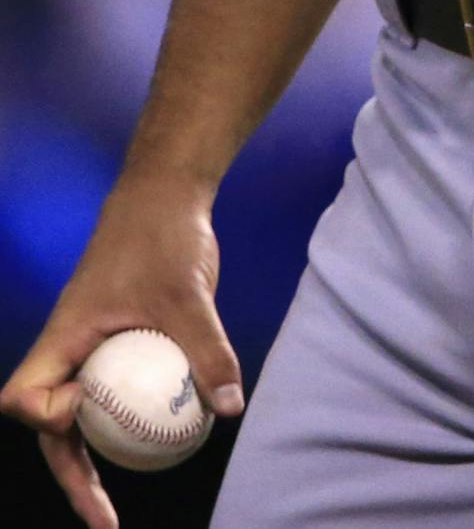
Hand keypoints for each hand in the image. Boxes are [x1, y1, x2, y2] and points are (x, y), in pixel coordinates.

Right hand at [0, 175, 243, 528]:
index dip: (44, 415)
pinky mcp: (117, 346)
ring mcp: (91, 351)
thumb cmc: (164, 237)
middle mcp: (69, 351)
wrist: (167, 196)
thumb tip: (229, 408)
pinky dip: (128, 425)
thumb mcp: (189, 295)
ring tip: (112, 511)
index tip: (83, 409)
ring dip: (93, 462)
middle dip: (71, 475)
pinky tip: (160, 446)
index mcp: (64, 337)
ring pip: (81, 418)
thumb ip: (208, 349)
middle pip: (50, 426)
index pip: (24, 395)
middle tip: (105, 520)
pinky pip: (114, 397)